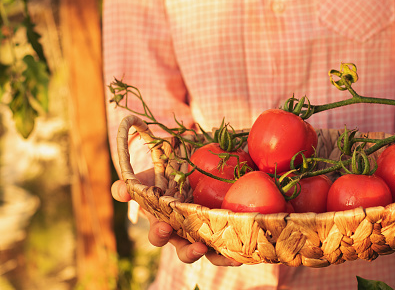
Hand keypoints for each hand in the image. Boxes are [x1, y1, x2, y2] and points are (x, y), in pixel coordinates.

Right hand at [111, 169, 241, 265]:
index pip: (158, 235)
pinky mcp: (226, 230)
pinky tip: (246, 249)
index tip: (165, 226)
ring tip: (229, 257)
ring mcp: (207, 233)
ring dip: (219, 258)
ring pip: (212, 254)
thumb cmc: (169, 174)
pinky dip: (238, 250)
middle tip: (198, 247)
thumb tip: (118, 191)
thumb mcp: (151, 175)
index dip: (159, 234)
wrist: (194, 165)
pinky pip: (232, 245)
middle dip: (189, 253)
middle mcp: (186, 233)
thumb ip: (133, 183)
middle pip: (185, 252)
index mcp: (166, 222)